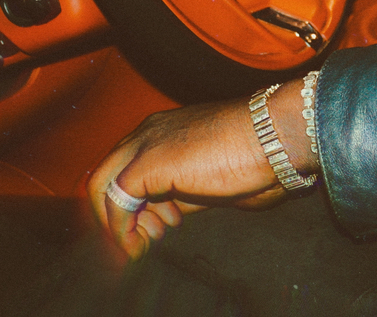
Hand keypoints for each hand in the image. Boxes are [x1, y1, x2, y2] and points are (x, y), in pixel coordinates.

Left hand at [87, 81, 314, 258]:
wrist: (275, 137)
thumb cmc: (257, 157)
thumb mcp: (209, 180)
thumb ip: (181, 193)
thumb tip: (163, 213)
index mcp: (164, 132)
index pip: (126, 169)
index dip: (136, 205)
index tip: (160, 226)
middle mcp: (148, 132)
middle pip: (105, 175)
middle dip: (118, 215)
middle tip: (147, 238)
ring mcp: (145, 143)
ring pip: (100, 185)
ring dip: (116, 224)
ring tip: (147, 242)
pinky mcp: (148, 162)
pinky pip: (115, 199)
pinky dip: (120, 229)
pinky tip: (140, 243)